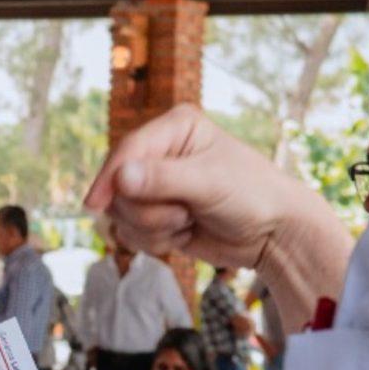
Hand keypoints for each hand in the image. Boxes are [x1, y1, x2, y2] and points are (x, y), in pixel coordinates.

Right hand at [83, 104, 344, 269]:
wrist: (273, 234)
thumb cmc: (252, 195)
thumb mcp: (209, 182)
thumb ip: (163, 179)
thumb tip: (120, 177)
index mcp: (175, 127)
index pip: (128, 150)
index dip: (109, 178)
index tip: (95, 206)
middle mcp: (161, 153)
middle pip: (119, 187)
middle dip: (148, 210)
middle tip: (183, 214)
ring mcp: (157, 186)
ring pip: (122, 214)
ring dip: (154, 228)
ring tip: (188, 222)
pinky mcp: (157, 215)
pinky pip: (132, 233)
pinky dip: (156, 241)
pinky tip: (184, 235)